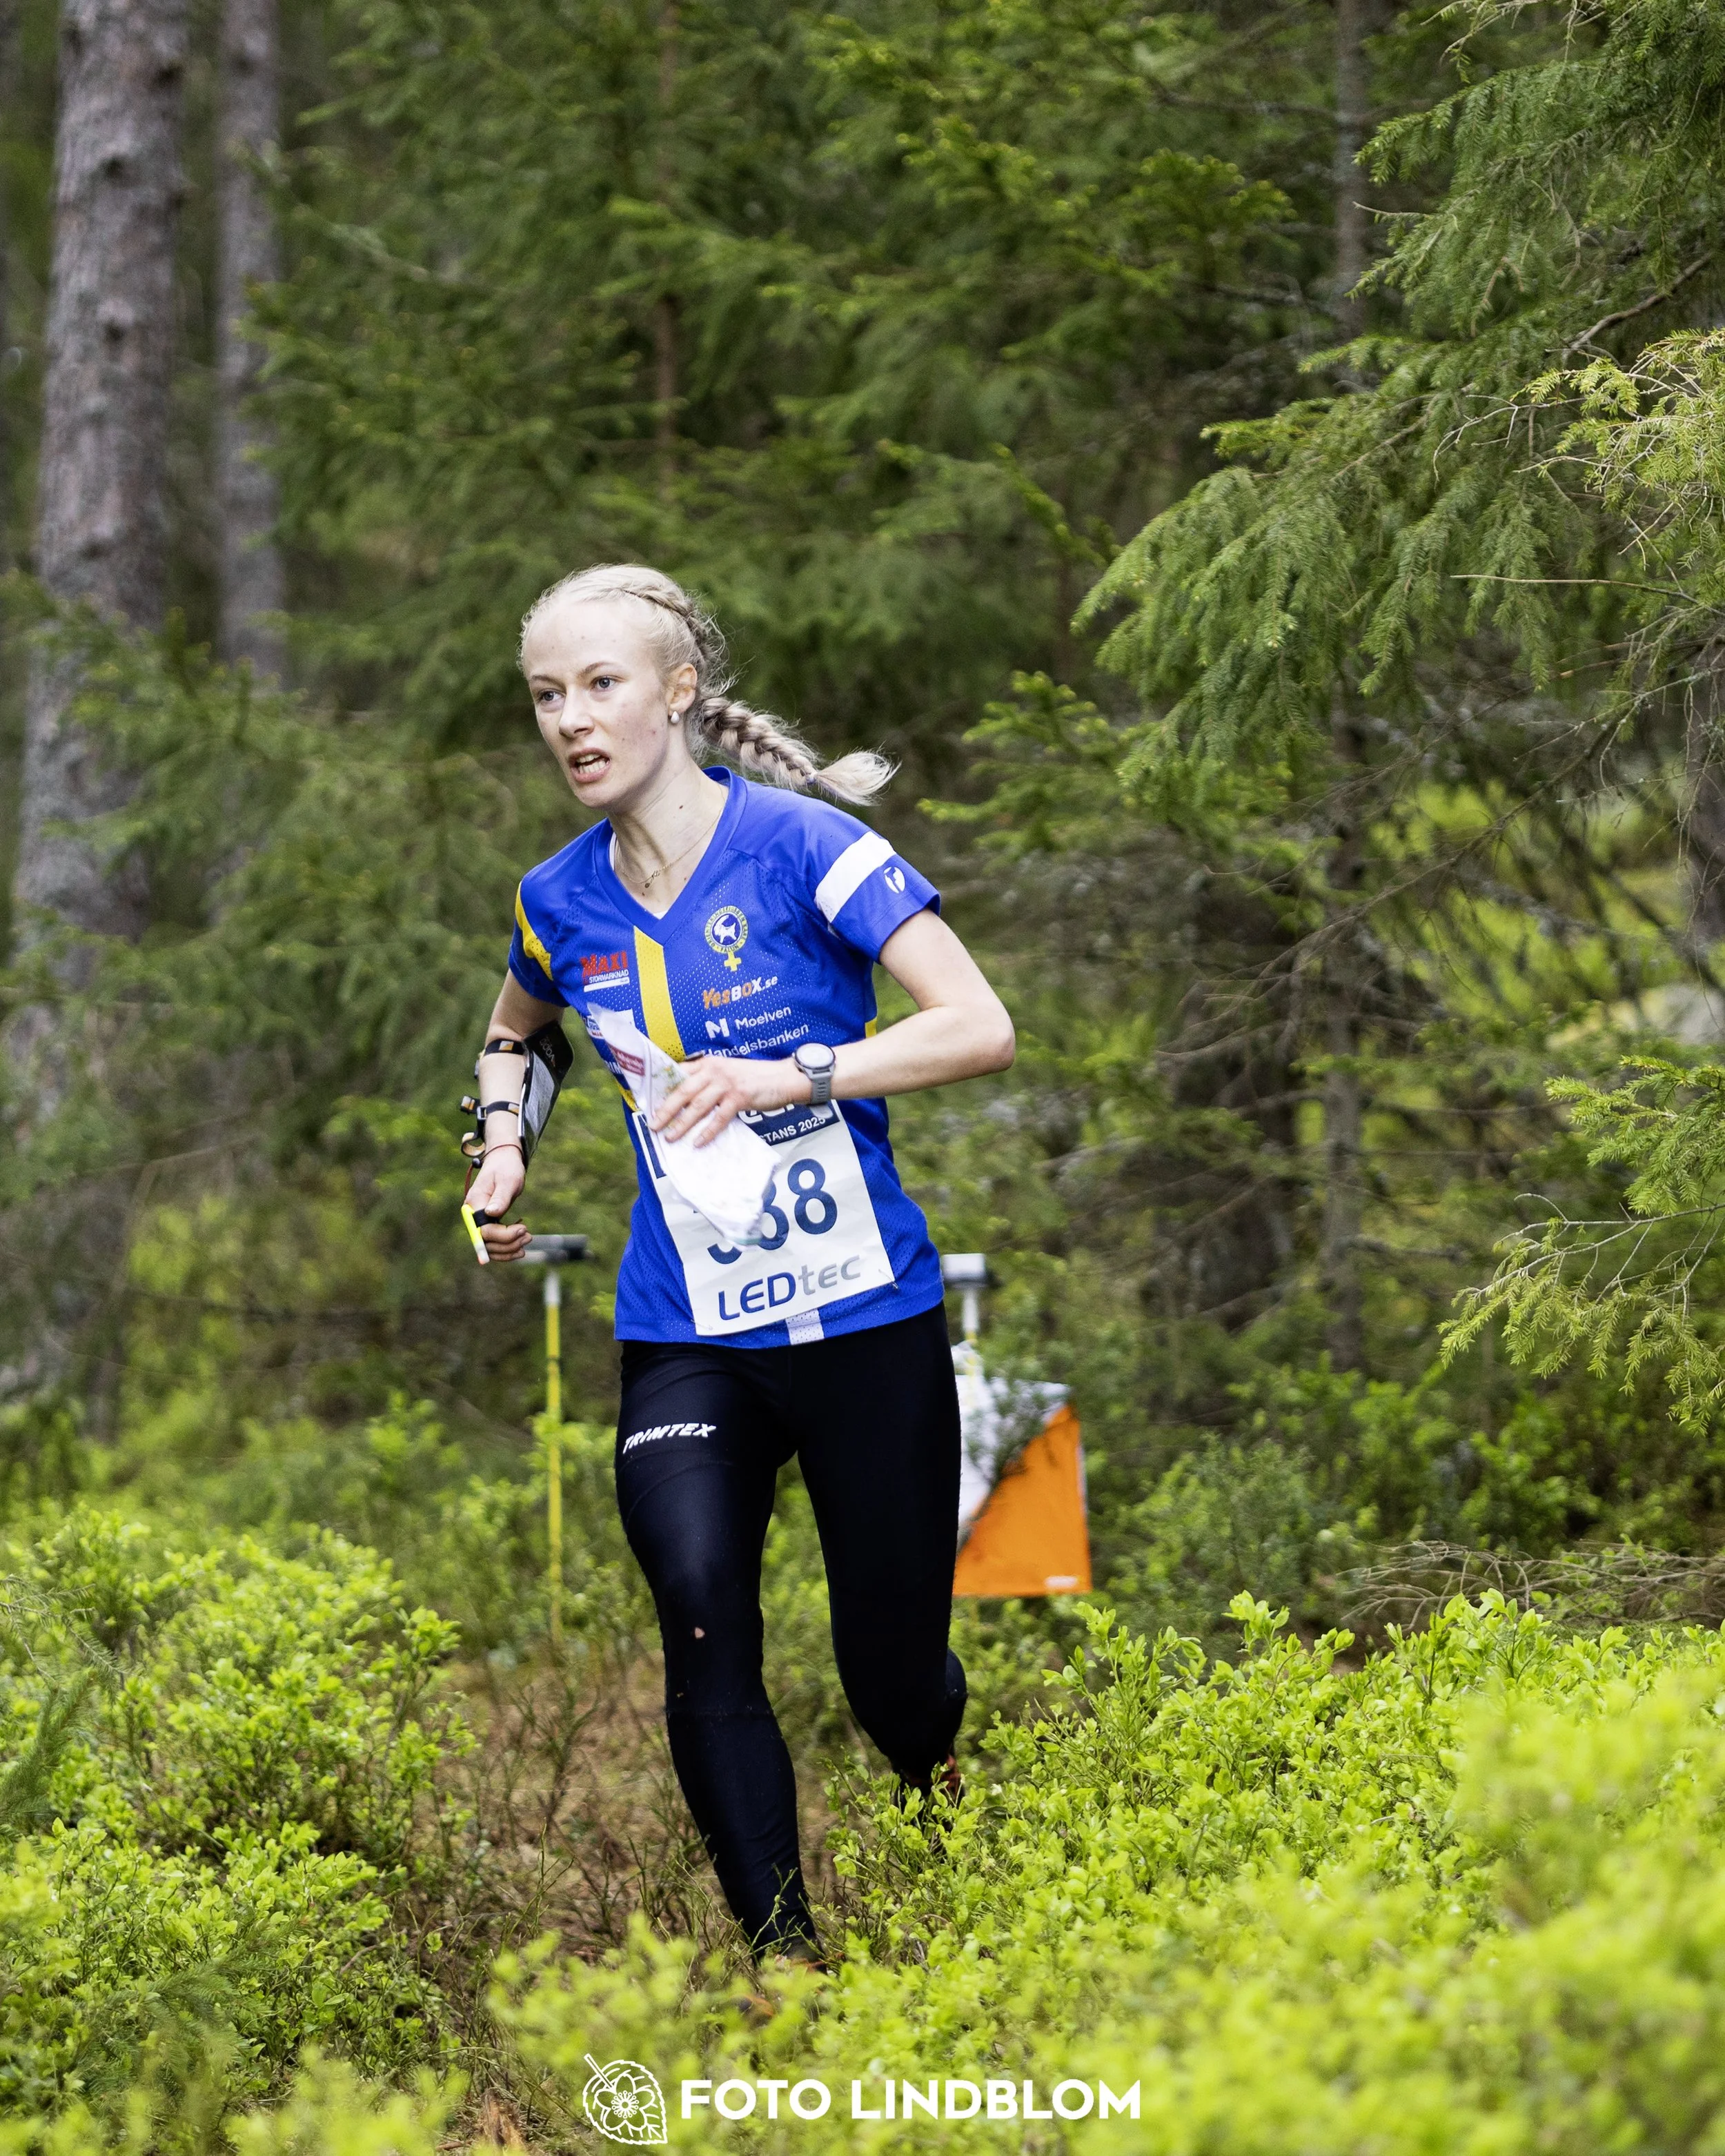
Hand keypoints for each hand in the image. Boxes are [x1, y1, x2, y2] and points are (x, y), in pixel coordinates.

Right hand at [465, 1147, 530, 1260]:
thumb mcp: (508, 1180)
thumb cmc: (506, 1168)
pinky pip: (492, 1242)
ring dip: (508, 1249)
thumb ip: (500, 1198)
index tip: (523, 1228)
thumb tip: (491, 1213)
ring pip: (488, 1246)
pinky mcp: (486, 1222)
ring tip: (527, 1240)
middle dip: (508, 1244)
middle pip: (485, 1242)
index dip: (503, 1236)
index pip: (484, 1231)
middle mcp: (472, 1214)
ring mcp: (478, 1220)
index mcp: (475, 1203)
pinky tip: (519, 1248)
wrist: (503, 1160)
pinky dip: (505, 1249)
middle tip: (529, 1236)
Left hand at [649, 1055, 802, 1146]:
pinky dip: (707, 1131)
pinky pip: (719, 1118)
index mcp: (708, 1064)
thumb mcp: (728, 1073)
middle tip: (653, 1124)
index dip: (663, 1089)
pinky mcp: (740, 1097)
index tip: (651, 1104)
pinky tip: (698, 1142)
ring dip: (682, 1123)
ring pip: (697, 1106)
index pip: (679, 1074)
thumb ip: (709, 1082)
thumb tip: (687, 1102)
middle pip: (683, 1091)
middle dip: (666, 1110)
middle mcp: (714, 1070)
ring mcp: (726, 1083)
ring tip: (670, 1136)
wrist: (783, 1077)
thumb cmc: (755, 1078)